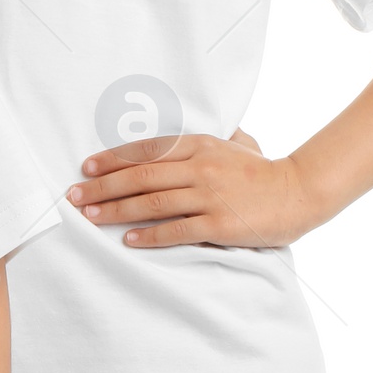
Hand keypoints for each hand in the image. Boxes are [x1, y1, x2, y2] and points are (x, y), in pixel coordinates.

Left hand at [67, 125, 319, 249]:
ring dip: (116, 210)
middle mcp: (200, 167)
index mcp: (200, 145)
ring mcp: (209, 196)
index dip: (111, 159)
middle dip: (101, 187)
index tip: (85, 169)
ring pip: (151, 202)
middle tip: (73, 197)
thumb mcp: (238, 143)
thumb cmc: (264, 170)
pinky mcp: (218, 223)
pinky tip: (128, 240)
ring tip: (89, 217)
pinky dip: (149, 235)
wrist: (299, 192)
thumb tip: (196, 131)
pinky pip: (176, 230)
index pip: (146, 151)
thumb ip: (212, 138)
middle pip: (139, 176)